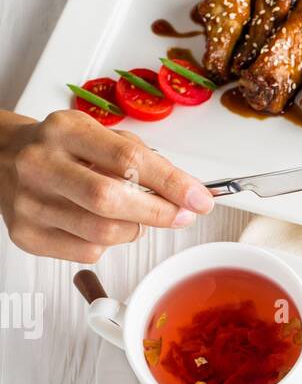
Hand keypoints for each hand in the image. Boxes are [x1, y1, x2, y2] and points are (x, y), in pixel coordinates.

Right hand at [0, 108, 213, 262]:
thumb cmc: (61, 148)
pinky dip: (106, 245)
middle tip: (181, 216)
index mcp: (65, 131)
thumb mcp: (97, 136)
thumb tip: (184, 193)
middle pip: (112, 200)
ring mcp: (30, 202)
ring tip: (131, 215)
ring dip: (133, 230)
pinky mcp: (26, 235)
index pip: (128, 159)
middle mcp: (42, 164)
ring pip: (102, 233)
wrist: (3, 158)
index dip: (171, 183)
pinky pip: (86, 253)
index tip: (199, 199)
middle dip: (158, 213)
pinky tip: (97, 225)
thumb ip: (140, 159)